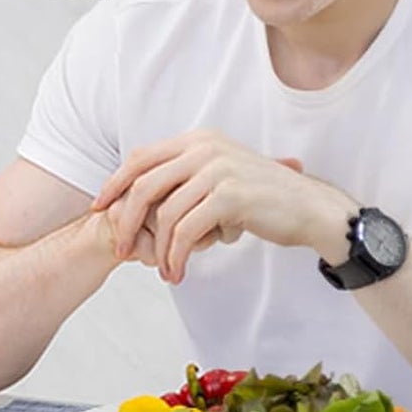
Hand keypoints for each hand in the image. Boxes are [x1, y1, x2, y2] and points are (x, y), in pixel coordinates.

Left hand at [94, 130, 322, 282]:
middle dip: (127, 221)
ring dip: (158, 249)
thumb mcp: (218, 177)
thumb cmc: (262, 199)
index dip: (115, 183)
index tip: (100, 208)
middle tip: (122, 249)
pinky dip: (176, 256)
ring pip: (165, 214)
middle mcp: (204, 149)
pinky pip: (187, 231)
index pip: (140, 158)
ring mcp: (218, 170)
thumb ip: (183, 180)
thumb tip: (140, 199)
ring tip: (164, 271)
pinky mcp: (230, 196)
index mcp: (197, 140)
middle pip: (144, 186)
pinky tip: (178, 271)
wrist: (310, 209)